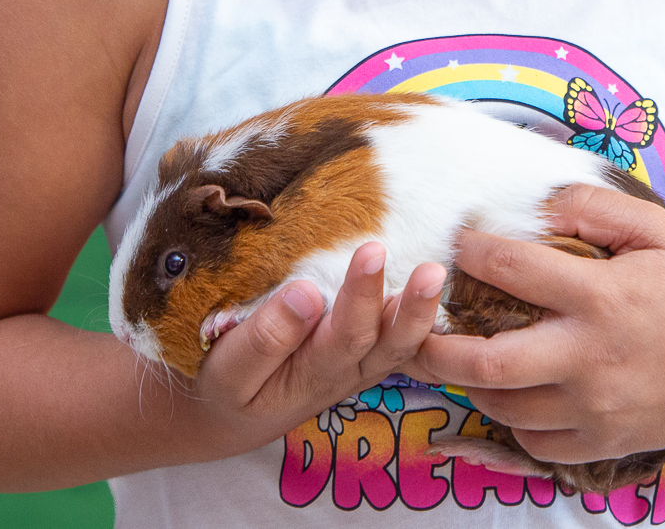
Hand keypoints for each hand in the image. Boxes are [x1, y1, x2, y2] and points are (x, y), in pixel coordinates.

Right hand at [183, 243, 445, 459]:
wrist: (230, 413)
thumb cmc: (226, 385)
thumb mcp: (230, 373)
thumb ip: (265, 338)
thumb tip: (305, 291)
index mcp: (313, 376)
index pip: (346, 336)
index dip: (362, 296)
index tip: (370, 252)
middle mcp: (348, 371)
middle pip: (387, 341)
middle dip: (408, 304)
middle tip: (430, 268)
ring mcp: (362, 363)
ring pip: (402, 343)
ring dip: (423, 310)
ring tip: (438, 272)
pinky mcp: (366, 350)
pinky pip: (400, 337)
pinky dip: (420, 315)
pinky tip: (434, 279)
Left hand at [406, 185, 664, 466]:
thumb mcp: (662, 234)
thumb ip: (598, 209)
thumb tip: (540, 199)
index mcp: (604, 297)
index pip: (513, 269)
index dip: (473, 251)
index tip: (458, 243)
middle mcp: (591, 358)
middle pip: (486, 363)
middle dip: (435, 347)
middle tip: (413, 328)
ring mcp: (594, 409)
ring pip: (502, 406)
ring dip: (469, 382)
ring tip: (456, 357)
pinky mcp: (601, 443)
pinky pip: (533, 441)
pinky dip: (511, 418)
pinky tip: (510, 392)